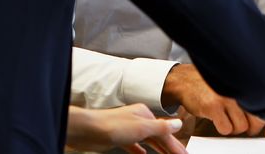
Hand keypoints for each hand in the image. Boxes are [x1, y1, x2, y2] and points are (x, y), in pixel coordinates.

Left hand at [65, 104, 185, 153]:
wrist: (86, 130)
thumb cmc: (111, 125)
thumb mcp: (141, 127)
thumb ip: (161, 127)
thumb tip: (178, 123)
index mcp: (144, 114)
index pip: (165, 132)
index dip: (175, 145)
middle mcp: (137, 119)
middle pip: (157, 135)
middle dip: (169, 147)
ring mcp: (127, 128)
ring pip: (147, 140)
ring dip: (158, 149)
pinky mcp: (118, 138)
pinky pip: (134, 145)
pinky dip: (141, 150)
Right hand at [162, 64, 264, 135]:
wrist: (185, 80)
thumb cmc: (210, 83)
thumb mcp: (232, 84)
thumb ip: (247, 94)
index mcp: (245, 83)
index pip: (264, 106)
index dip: (261, 118)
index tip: (255, 122)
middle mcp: (238, 89)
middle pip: (255, 120)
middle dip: (249, 126)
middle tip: (240, 124)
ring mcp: (226, 98)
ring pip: (241, 127)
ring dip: (234, 127)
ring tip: (226, 119)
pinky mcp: (213, 107)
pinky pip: (226, 129)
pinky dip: (222, 128)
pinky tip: (216, 119)